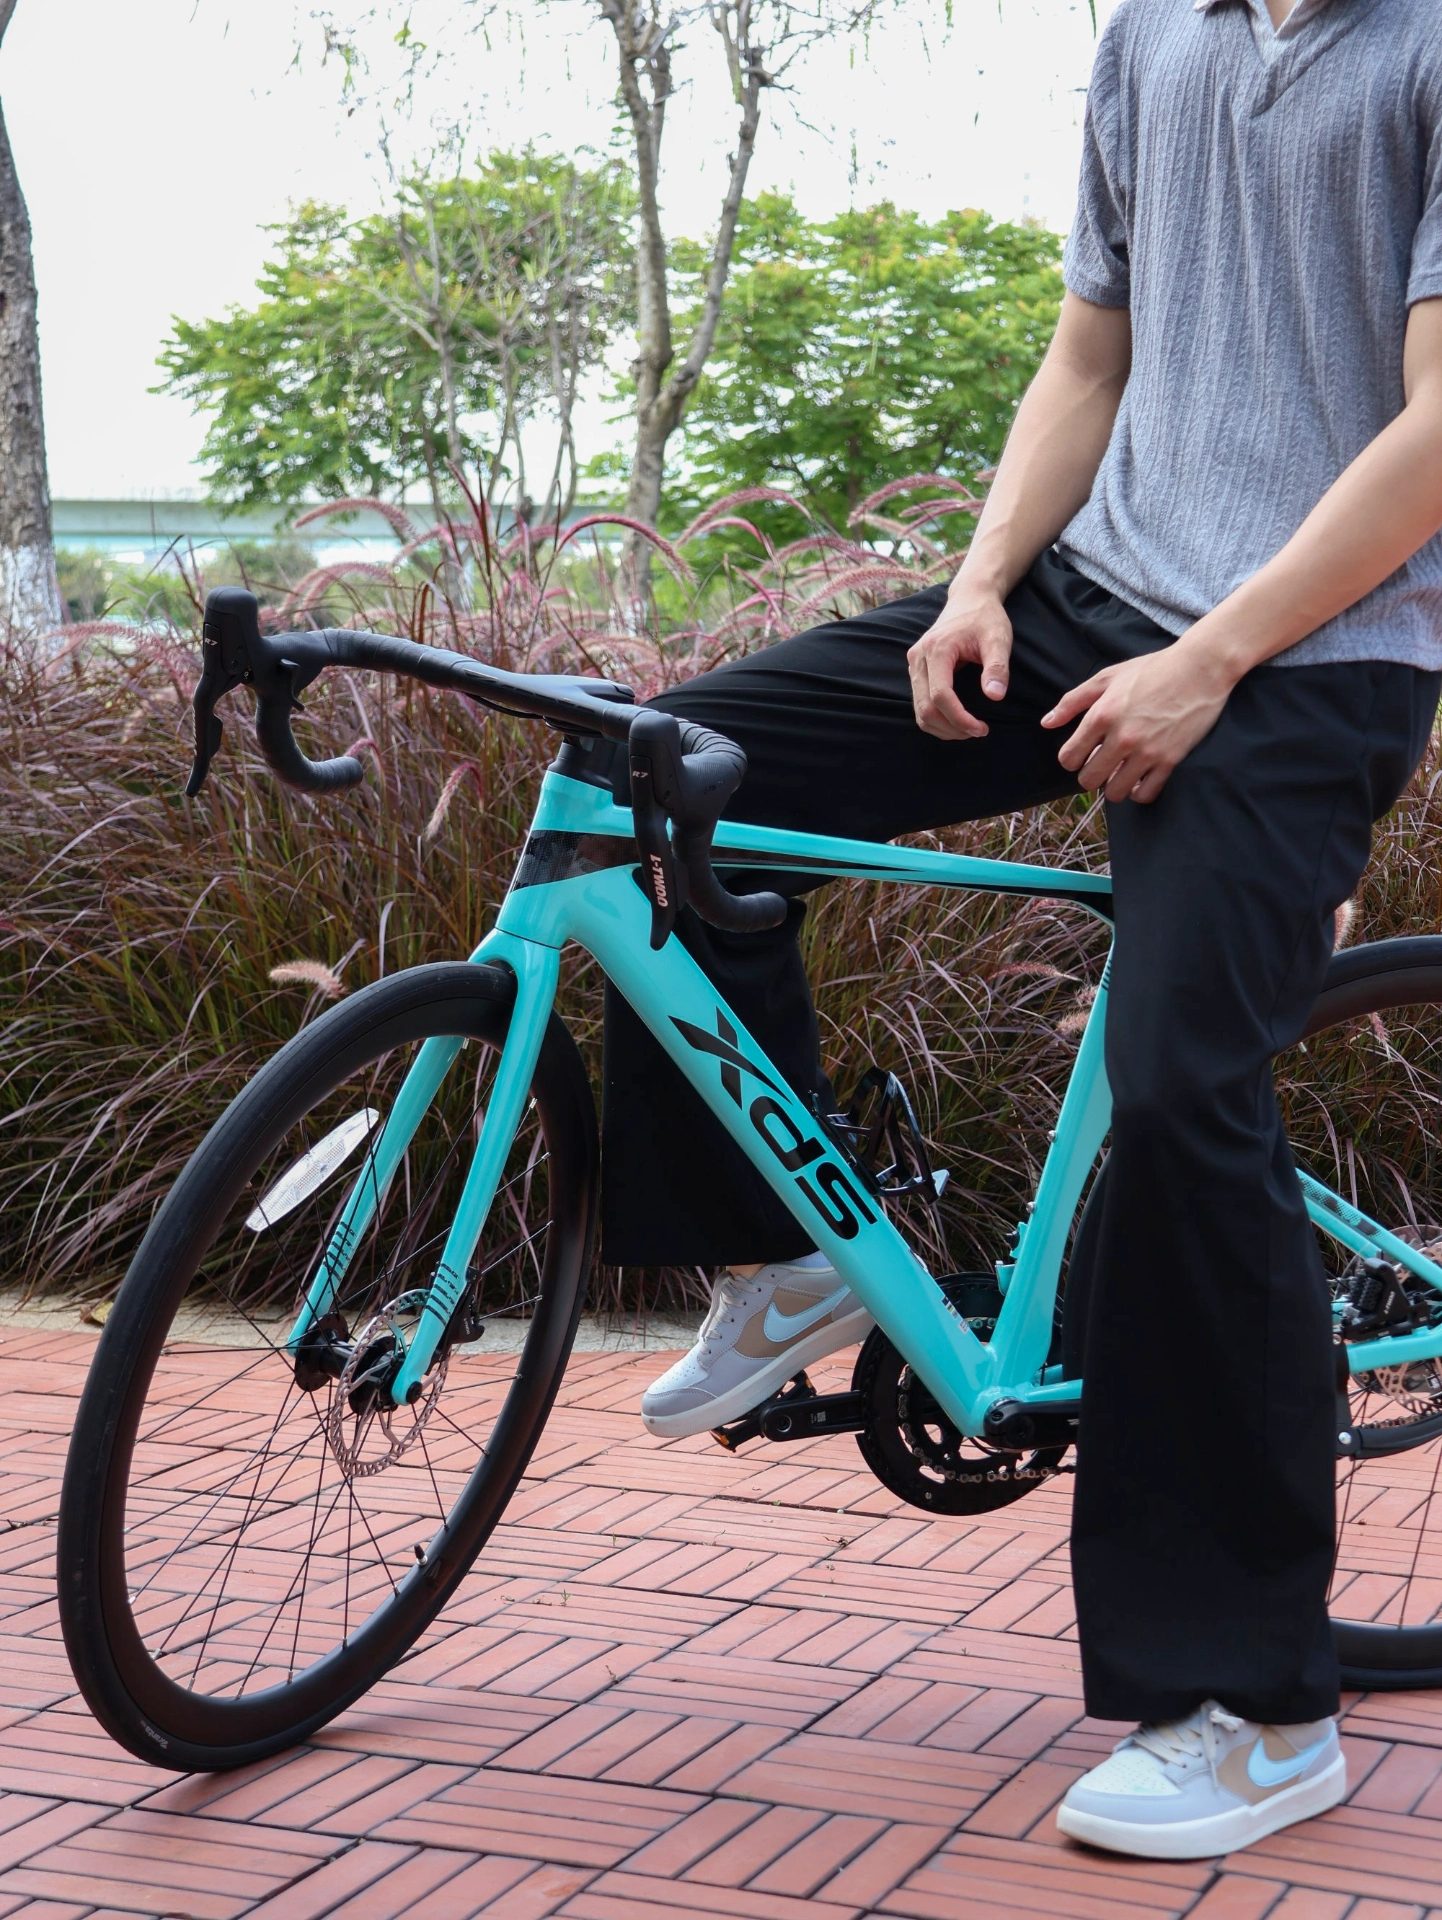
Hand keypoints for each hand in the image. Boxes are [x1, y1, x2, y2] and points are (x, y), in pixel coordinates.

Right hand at [907, 585, 1013, 739]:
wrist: (970, 598)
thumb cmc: (985, 617)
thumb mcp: (998, 639)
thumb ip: (997, 667)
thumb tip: (995, 696)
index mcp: (937, 649)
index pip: (940, 695)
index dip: (959, 718)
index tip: (982, 729)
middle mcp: (918, 658)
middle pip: (925, 708)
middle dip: (951, 728)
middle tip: (978, 732)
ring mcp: (914, 664)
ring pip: (919, 711)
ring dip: (942, 727)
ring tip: (969, 729)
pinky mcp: (916, 670)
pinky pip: (920, 703)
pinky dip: (936, 718)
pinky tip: (957, 720)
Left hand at [1042, 641, 1233, 802]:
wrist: (1200, 668)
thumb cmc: (1152, 669)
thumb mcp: (1107, 677)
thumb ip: (1073, 701)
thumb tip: (1047, 723)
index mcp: (1101, 715)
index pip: (1068, 759)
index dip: (1072, 759)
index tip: (1082, 753)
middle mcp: (1121, 737)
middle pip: (1088, 781)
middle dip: (1091, 775)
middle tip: (1101, 764)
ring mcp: (1147, 751)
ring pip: (1115, 793)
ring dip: (1114, 786)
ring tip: (1120, 772)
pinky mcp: (1170, 760)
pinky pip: (1145, 794)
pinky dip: (1138, 791)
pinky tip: (1139, 778)